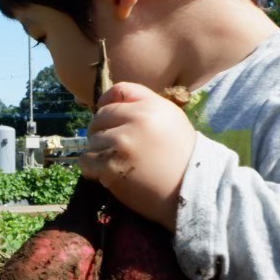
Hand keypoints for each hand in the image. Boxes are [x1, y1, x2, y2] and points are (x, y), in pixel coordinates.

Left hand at [80, 82, 195, 230]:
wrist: (192, 189)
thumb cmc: (181, 155)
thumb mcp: (170, 118)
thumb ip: (142, 104)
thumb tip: (105, 102)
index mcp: (151, 105)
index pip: (117, 91)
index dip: (108, 104)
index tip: (109, 120)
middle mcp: (136, 119)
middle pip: (99, 117)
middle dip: (102, 132)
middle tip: (114, 147)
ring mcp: (122, 142)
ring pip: (92, 140)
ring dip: (98, 152)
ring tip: (116, 162)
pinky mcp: (112, 165)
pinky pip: (87, 161)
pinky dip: (92, 168)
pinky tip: (106, 173)